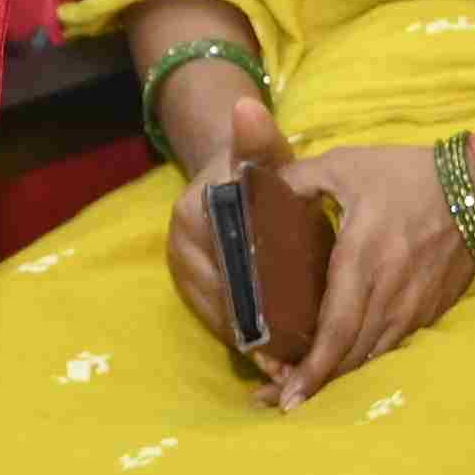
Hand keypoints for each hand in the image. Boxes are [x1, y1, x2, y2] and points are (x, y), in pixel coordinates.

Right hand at [152, 96, 291, 345]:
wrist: (229, 173)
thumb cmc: (257, 167)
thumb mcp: (263, 152)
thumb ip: (259, 137)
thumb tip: (247, 108)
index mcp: (193, 215)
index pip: (230, 268)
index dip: (262, 301)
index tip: (294, 328)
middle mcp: (179, 246)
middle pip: (223, 297)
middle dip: (259, 332)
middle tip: (296, 360)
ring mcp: (182, 270)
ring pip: (219, 315)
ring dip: (252, 343)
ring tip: (288, 366)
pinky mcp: (189, 286)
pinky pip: (216, 319)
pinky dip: (243, 339)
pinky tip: (273, 357)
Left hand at [268, 139, 474, 407]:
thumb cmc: (409, 176)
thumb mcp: (347, 164)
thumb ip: (297, 176)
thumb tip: (256, 188)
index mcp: (364, 258)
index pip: (336, 328)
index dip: (311, 367)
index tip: (284, 394)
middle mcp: (390, 294)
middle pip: (349, 355)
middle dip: (313, 383)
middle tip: (275, 401)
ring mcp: (413, 308)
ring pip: (370, 357)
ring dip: (337, 379)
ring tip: (301, 393)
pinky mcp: (428, 313)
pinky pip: (389, 347)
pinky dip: (362, 361)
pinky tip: (342, 367)